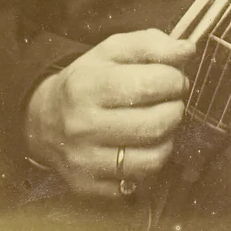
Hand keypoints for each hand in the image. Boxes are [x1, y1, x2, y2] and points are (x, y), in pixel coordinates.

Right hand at [23, 28, 196, 198]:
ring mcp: (84, 160)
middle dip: (176, 108)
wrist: (43, 119)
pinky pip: (139, 181)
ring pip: (153, 158)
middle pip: (156, 124)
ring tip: (160, 122)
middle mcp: (82, 125)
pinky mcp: (88, 185)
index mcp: (87, 85)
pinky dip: (149, 162)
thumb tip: (187, 50)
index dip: (175, 80)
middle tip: (172, 100)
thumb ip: (151, 44)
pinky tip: (142, 144)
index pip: (149, 84)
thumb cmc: (88, 80)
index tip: (176, 78)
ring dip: (168, 137)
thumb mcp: (112, 51)